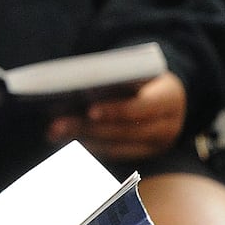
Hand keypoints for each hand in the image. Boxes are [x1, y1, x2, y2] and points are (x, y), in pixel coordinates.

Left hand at [47, 70, 185, 160]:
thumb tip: (77, 86)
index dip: (117, 110)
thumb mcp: (139, 70)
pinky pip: (114, 154)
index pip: (144, 107)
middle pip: (124, 131)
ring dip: (82, 140)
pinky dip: (89, 147)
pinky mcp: (145, 155)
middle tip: (55, 125)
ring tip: (53, 132)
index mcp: (170, 98)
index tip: (89, 111)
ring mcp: (158, 145)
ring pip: (116, 147)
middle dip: (87, 128)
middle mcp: (168, 126)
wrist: (169, 94)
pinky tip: (66, 140)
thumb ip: (117, 77)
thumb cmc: (144, 75)